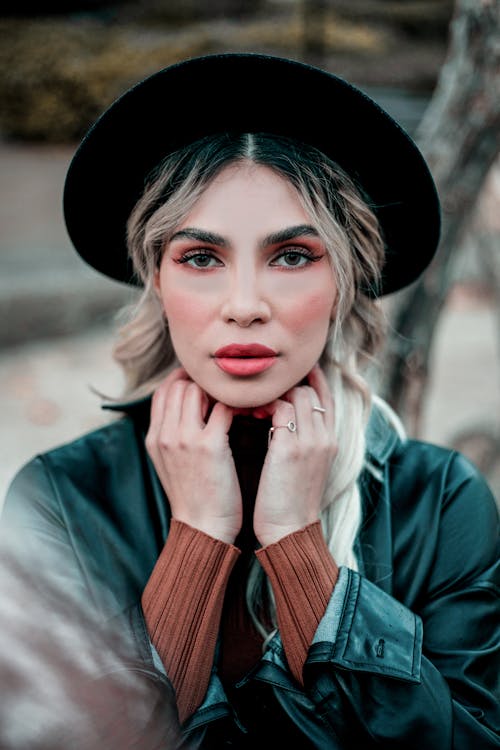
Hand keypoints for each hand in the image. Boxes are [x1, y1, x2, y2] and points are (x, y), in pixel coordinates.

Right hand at [145, 368, 241, 543]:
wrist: (203, 529)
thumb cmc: (195, 498)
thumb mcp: (170, 465)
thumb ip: (173, 436)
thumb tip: (187, 411)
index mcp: (154, 438)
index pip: (162, 391)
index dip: (183, 380)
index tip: (205, 382)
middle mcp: (164, 434)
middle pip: (178, 384)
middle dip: (203, 382)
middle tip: (226, 390)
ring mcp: (185, 438)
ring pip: (197, 388)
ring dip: (220, 391)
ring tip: (237, 400)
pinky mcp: (210, 445)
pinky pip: (224, 407)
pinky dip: (238, 405)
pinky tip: (250, 412)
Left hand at [253, 365, 336, 546]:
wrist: (289, 532)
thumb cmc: (289, 503)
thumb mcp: (304, 468)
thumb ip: (299, 442)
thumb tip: (282, 424)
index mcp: (329, 442)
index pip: (327, 398)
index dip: (313, 380)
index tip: (295, 370)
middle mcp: (324, 437)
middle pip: (311, 390)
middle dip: (285, 384)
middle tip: (258, 387)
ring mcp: (310, 441)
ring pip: (296, 394)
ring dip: (270, 393)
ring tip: (249, 402)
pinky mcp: (290, 448)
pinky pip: (279, 408)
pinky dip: (261, 405)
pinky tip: (244, 412)